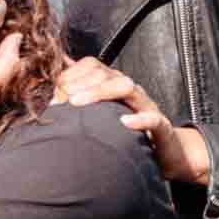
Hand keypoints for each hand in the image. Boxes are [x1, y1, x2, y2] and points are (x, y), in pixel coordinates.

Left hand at [54, 57, 211, 186]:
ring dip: (100, 92)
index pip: (91, 66)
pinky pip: (152, 118)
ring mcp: (146, 105)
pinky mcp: (160, 125)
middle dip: (78, 83)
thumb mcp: (102, 116)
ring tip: (78, 103)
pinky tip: (124, 123)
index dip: (69, 75)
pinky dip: (139, 119)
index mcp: (114, 84)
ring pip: (126, 87)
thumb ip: (80, 103)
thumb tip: (50, 94)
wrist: (167, 152)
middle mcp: (129, 90)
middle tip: (59, 100)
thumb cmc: (128, 133)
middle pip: (104, 73)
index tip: (51, 94)